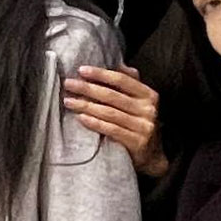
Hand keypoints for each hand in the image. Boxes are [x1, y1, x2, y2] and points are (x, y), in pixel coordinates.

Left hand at [64, 64, 166, 178]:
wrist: (152, 156)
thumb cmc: (139, 124)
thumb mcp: (139, 103)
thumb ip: (130, 84)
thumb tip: (118, 63)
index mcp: (149, 95)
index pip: (122, 80)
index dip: (101, 74)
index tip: (81, 70)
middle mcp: (148, 109)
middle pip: (112, 96)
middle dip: (88, 88)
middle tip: (68, 84)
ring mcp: (144, 126)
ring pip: (110, 113)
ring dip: (86, 105)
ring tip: (68, 101)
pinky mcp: (137, 142)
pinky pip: (112, 130)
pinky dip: (95, 123)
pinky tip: (80, 118)